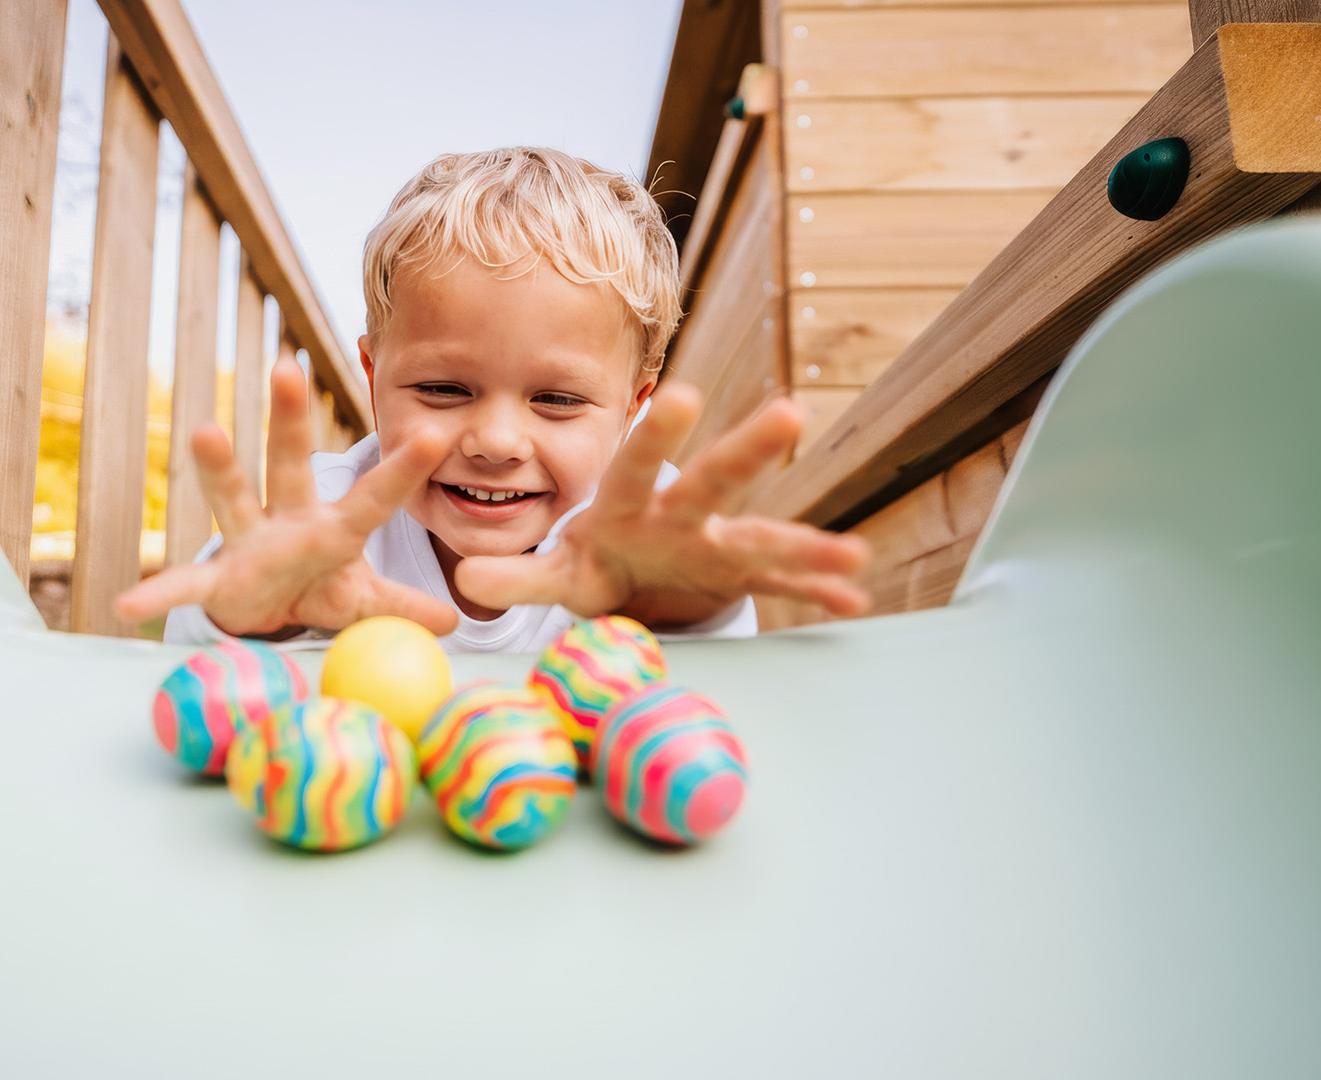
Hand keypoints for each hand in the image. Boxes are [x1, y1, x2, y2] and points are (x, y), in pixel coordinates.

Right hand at [113, 358, 459, 636]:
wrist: (265, 613)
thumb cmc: (319, 589)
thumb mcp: (364, 602)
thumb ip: (402, 607)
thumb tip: (452, 622)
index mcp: (334, 528)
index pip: (376, 495)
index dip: (404, 470)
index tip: (436, 436)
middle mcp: (288, 521)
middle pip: (291, 463)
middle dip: (290, 419)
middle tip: (287, 366)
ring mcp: (248, 544)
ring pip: (233, 496)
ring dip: (218, 466)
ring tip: (204, 431)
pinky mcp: (217, 580)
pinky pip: (185, 585)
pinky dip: (158, 594)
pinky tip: (128, 604)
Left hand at [453, 386, 871, 626]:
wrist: (627, 579)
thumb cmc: (591, 564)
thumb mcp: (554, 576)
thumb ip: (517, 577)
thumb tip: (467, 582)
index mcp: (627, 506)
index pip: (634, 464)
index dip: (654, 435)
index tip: (675, 392)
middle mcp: (679, 514)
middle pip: (714, 479)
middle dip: (748, 450)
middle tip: (789, 411)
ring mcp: (716, 543)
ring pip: (763, 535)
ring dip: (806, 543)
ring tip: (854, 551)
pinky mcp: (739, 576)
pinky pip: (780, 584)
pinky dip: (815, 592)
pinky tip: (853, 600)